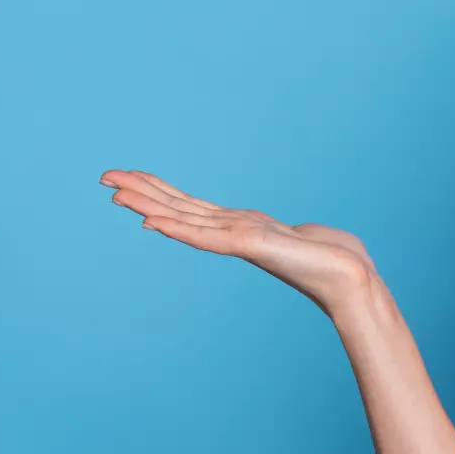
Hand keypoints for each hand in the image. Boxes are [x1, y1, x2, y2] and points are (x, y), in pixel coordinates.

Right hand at [100, 168, 376, 313]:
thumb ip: (280, 234)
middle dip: (141, 193)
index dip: (158, 192)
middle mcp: (232, 232)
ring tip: (115, 193)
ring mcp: (239, 239)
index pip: (190, 206)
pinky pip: (206, 236)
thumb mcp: (296, 237)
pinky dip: (179, 229)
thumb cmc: (329, 259)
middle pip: (178, 208)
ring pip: (184, 219)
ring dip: (148, 205)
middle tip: (104, 177)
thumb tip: (282, 233)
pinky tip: (153, 223)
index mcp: (239, 227)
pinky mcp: (251, 245)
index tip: (128, 179)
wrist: (350, 277)